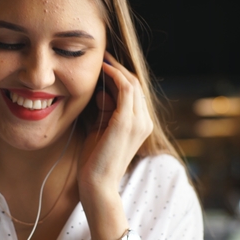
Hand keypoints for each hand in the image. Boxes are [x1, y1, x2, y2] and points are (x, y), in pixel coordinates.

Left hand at [77, 51, 152, 238]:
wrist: (97, 184)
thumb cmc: (95, 160)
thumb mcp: (102, 129)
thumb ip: (105, 111)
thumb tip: (100, 93)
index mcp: (141, 125)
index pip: (134, 92)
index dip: (120, 76)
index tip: (104, 65)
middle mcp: (144, 121)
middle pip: (135, 84)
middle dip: (118, 68)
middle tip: (103, 56)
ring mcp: (138, 121)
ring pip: (132, 83)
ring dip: (116, 69)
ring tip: (101, 60)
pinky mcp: (127, 121)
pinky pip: (125, 88)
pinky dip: (114, 76)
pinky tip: (102, 70)